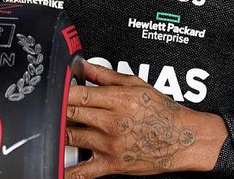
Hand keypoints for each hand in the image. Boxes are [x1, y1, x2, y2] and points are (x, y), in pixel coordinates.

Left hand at [65, 60, 226, 177]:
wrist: (184, 139)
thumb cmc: (163, 112)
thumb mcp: (137, 84)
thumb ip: (106, 75)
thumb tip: (83, 65)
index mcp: (118, 100)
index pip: (79, 94)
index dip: (61, 91)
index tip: (53, 90)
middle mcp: (112, 122)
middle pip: (71, 114)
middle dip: (57, 111)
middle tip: (49, 107)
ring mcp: (110, 145)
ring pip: (71, 138)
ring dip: (58, 133)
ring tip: (51, 128)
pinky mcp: (112, 165)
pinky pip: (83, 172)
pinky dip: (67, 171)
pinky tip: (55, 166)